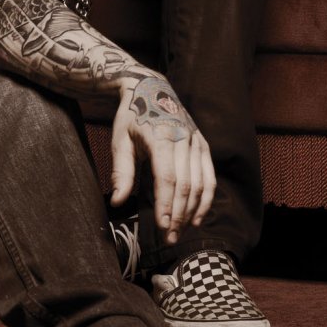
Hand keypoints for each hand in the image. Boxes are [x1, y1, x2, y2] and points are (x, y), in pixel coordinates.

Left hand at [107, 73, 215, 244]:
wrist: (150, 88)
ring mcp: (197, 142)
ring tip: (180, 231)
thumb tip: (117, 202)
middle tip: (169, 237)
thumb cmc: (130, 117)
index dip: (166, 204)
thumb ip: (121, 172)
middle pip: (186, 185)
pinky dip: (206, 200)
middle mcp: (184, 138)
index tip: (162, 226)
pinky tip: (197, 218)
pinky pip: (209, 177)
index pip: (167, 178)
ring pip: (200, 184)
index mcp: (161, 136)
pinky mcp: (204, 145)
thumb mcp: (119, 140)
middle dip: (178, 214)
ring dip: (192, 211)